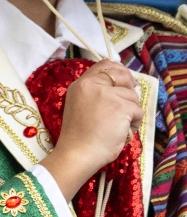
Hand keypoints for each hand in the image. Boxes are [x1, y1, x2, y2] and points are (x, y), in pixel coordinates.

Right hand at [40, 61, 140, 199]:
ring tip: (120, 124)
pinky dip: (136, 122)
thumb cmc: (78, 134)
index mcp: (80, 84)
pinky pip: (138, 110)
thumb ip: (94, 93)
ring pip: (132, 96)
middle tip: (128, 103)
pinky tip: (125, 130)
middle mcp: (92, 84)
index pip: (104, 65)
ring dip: (132, 110)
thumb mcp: (79, 105)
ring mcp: (107, 94)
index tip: (124, 83)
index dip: (119, 71)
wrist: (78, 151)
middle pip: (121, 75)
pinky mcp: (121, 107)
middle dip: (129, 88)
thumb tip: (120, 89)